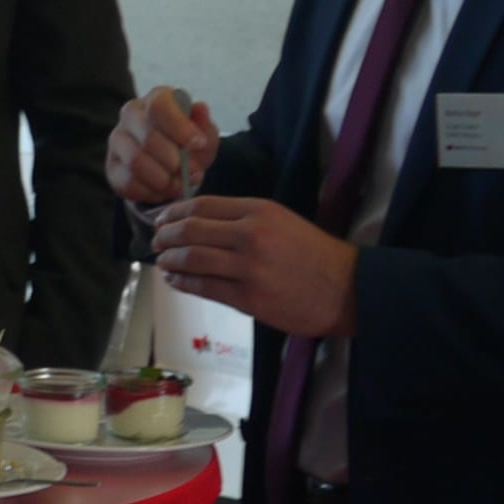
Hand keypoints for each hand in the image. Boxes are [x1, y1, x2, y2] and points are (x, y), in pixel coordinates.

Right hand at [109, 87, 219, 205]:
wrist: (173, 164)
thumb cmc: (188, 143)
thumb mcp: (204, 133)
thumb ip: (203, 123)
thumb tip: (201, 108)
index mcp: (157, 99)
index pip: (160, 107)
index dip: (180, 128)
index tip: (198, 144)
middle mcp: (131, 115)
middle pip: (148, 138)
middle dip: (175, 161)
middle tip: (192, 172)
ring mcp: (117, 140)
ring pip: (137, 163)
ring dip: (164, 180)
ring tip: (181, 184)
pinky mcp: (112, 166)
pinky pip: (129, 183)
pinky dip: (152, 192)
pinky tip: (165, 189)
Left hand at [152, 193, 357, 336]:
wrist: (347, 288)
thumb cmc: (313, 254)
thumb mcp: (281, 221)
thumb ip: (243, 220)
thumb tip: (199, 224)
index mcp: (259, 210)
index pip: (202, 205)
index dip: (174, 211)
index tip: (161, 218)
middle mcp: (250, 234)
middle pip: (191, 230)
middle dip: (165, 235)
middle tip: (155, 240)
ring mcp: (248, 268)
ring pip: (192, 259)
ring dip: (169, 260)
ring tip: (162, 261)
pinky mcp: (249, 298)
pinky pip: (204, 288)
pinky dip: (183, 283)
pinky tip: (175, 281)